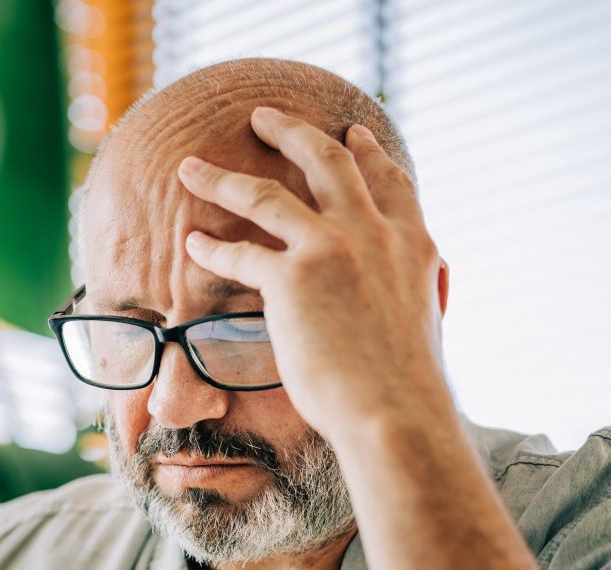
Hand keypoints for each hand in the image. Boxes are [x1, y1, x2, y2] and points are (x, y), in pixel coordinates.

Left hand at [176, 106, 449, 440]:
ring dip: (221, 178)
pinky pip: (240, 252)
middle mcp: (375, 234)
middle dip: (291, 132)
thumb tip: (394, 307)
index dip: (369, 155)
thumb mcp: (419, 326)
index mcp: (415, 246)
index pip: (392, 183)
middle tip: (262, 117)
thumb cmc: (403, 390)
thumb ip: (403, 299)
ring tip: (190, 167)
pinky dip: (211, 248)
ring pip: (266, 195)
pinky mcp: (294, 277)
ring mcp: (334, 249)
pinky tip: (191, 244)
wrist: (395, 413)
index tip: (353, 135)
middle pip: (328, 162)